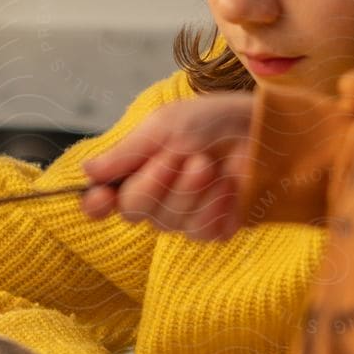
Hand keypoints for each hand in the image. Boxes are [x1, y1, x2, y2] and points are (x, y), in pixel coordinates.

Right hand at [79, 94, 254, 239]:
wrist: (264, 128)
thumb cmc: (214, 120)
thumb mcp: (167, 125)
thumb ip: (129, 151)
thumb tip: (89, 170)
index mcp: (136, 171)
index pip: (101, 201)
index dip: (97, 203)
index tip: (103, 196)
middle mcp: (154, 199)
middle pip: (135, 211)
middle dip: (161, 182)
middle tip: (190, 157)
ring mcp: (183, 216)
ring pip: (169, 223)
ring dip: (193, 190)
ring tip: (212, 163)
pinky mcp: (214, 227)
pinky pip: (200, 232)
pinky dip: (215, 206)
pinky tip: (228, 184)